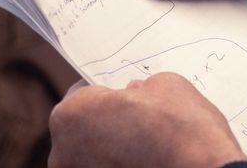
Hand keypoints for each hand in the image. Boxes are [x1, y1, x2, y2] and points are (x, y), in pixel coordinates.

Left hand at [48, 73, 246, 167]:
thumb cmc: (182, 131)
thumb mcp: (165, 86)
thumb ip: (141, 89)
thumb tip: (137, 95)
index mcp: (71, 116)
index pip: (80, 95)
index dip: (106, 93)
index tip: (123, 96)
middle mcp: (65, 154)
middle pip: (82, 130)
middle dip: (106, 124)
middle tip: (137, 121)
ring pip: (95, 158)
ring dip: (113, 151)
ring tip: (145, 147)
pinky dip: (122, 167)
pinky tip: (148, 163)